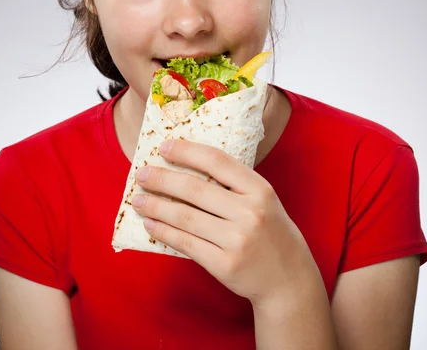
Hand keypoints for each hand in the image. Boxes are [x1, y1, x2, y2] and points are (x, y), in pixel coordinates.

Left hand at [132, 138, 309, 305]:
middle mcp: (249, 212)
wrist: (289, 279)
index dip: (186, 152)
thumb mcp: (262, 199)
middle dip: (162, 179)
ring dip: (156, 207)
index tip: (163, 147)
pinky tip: (150, 224)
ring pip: (185, 216)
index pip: (216, 161)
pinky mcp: (225, 264)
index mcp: (259, 189)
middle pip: (195, 189)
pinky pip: (186, 243)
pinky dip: (164, 232)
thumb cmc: (270, 231)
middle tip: (141, 174)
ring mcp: (237, 240)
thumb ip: (233, 183)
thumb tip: (185, 164)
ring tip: (138, 200)